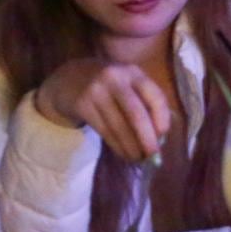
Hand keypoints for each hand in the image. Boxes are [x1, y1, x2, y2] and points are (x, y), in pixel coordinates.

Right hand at [35, 58, 171, 162]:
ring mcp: (96, 91)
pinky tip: (124, 153)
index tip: (163, 135)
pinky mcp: (82, 105)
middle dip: (147, 138)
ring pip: (119, 126)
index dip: (162, 118)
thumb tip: (159, 137)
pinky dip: (117, 145)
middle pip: (136, 114)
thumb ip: (144, 104)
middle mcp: (115, 79)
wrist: (67, 78)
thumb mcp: (127, 84)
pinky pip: (105, 131)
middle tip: (153, 155)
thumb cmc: (107, 86)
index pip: (154, 96)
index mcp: (133, 73)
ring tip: (138, 158)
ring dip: (131, 146)